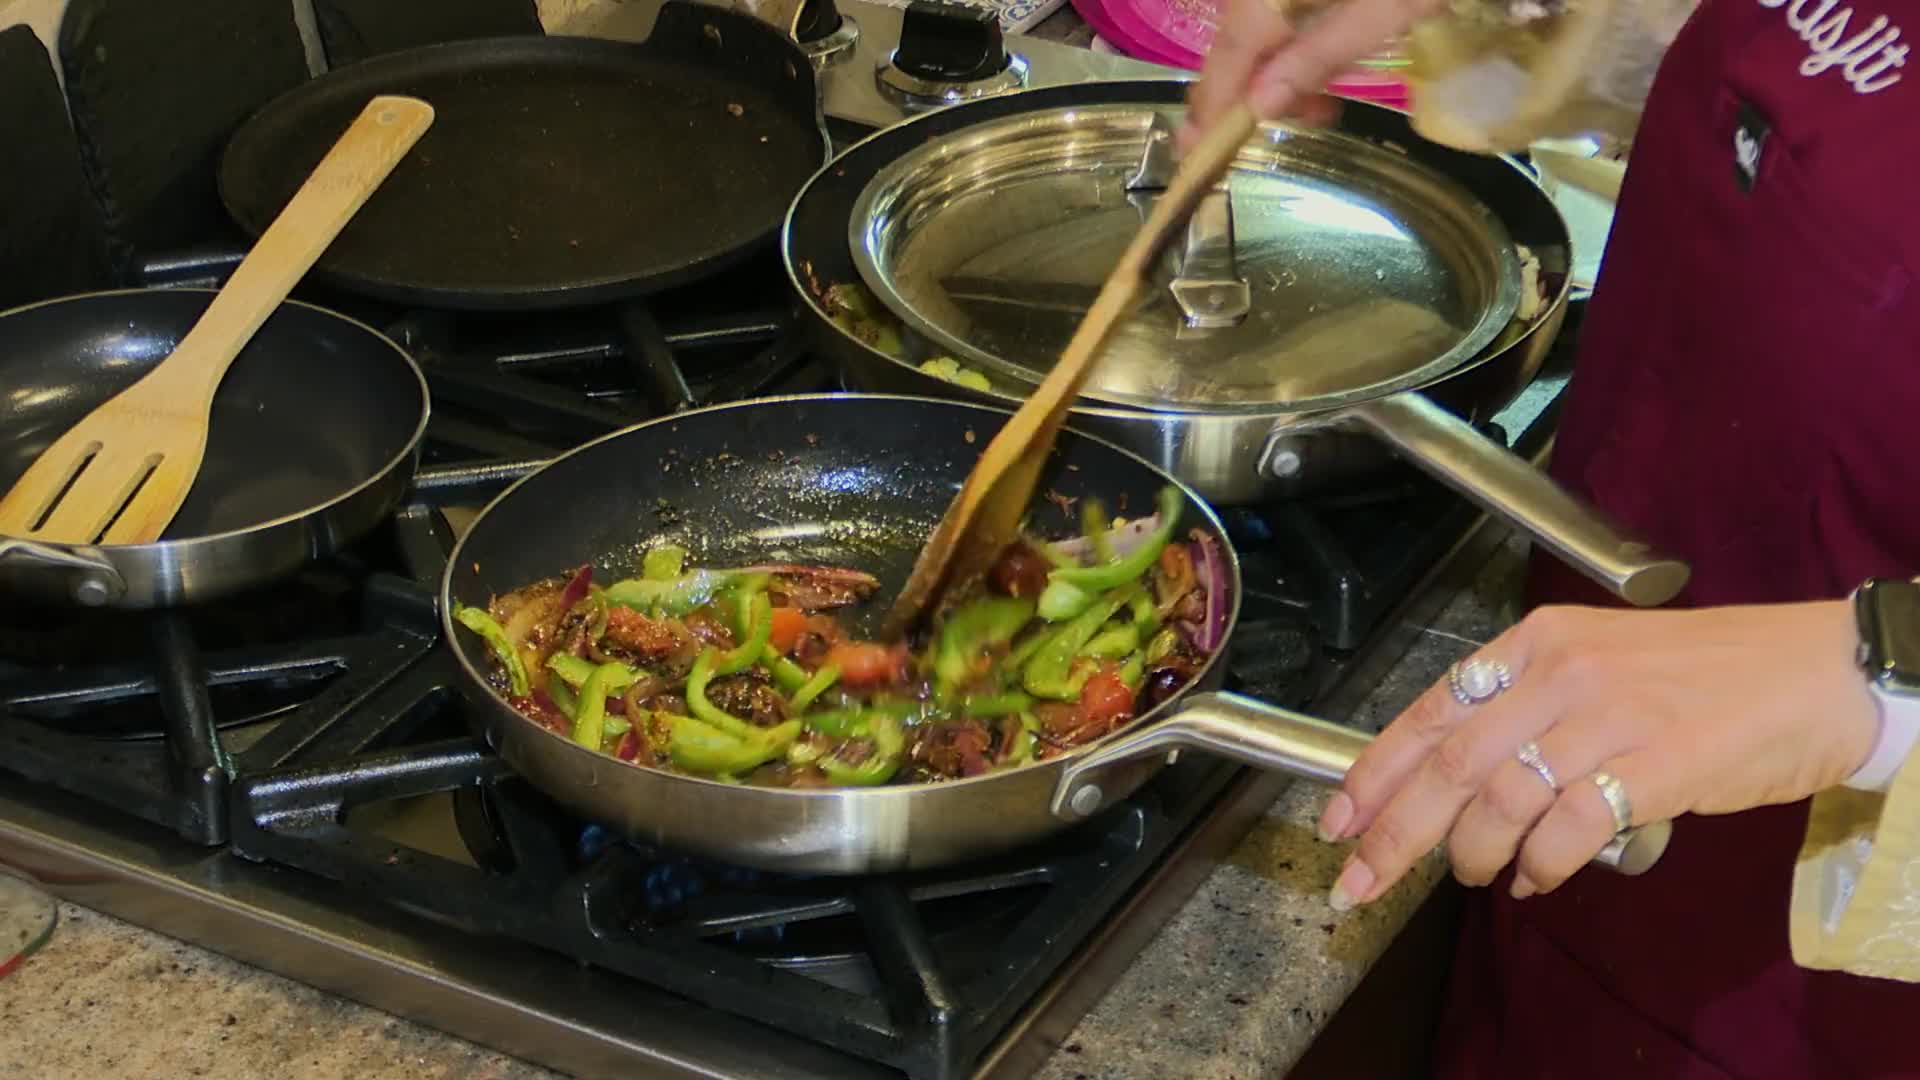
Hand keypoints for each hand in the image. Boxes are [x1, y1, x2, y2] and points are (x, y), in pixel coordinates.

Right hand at [1179, 0, 1439, 151]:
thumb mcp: (1385, 10)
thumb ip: (1317, 58)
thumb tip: (1257, 107)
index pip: (1228, 57)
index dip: (1213, 107)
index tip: (1198, 151)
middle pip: (1240, 36)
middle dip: (1259, 86)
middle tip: (1310, 119)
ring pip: (1260, 19)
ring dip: (1283, 60)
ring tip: (1328, 94)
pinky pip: (1282, 2)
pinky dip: (1297, 29)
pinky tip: (1327, 44)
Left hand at [1316, 600, 1879, 908]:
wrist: (1817, 672)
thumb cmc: (1709, 674)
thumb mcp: (1600, 664)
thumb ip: (1529, 709)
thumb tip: (1464, 781)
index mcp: (1537, 643)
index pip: (1433, 709)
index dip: (1377, 769)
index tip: (1338, 816)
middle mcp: (1562, 673)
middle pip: (1451, 762)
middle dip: (1394, 828)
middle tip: (1359, 877)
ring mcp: (1608, 717)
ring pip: (1501, 797)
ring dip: (1470, 850)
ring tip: (1471, 874)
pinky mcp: (1657, 764)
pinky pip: (1571, 827)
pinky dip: (1541, 865)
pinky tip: (1534, 880)